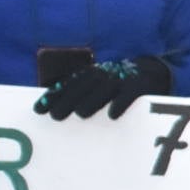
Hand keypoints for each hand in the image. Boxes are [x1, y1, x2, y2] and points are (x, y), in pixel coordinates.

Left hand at [36, 54, 172, 119]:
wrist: (151, 72)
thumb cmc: (118, 86)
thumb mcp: (97, 85)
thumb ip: (79, 94)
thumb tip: (53, 111)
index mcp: (90, 75)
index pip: (67, 85)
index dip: (53, 96)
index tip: (38, 110)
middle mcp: (103, 74)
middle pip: (82, 87)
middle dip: (68, 100)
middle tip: (56, 116)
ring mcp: (121, 79)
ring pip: (103, 89)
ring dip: (92, 101)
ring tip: (81, 114)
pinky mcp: (139, 86)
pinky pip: (129, 94)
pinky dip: (121, 103)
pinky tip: (113, 115)